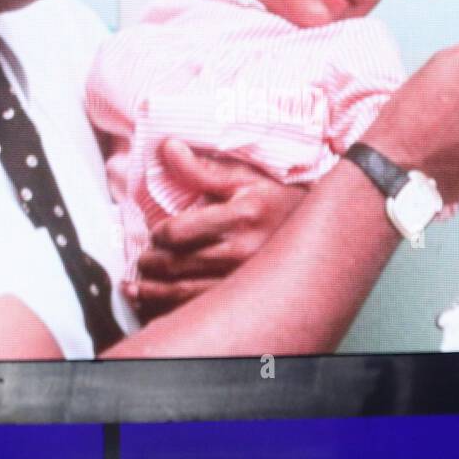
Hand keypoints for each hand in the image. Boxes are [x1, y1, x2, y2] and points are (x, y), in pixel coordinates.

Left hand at [122, 139, 306, 321]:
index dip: (159, 234)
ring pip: (184, 292)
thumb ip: (203, 168)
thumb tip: (167, 148)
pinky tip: (158, 306)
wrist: (320, 231)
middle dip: (151, 263)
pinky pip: (200, 309)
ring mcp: (245, 278)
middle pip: (177, 264)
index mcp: (242, 216)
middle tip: (143, 260)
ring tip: (139, 286)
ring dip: (153, 291)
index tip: (156, 234)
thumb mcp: (246, 177)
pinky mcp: (246, 298)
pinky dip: (171, 311)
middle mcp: (243, 251)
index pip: (179, 232)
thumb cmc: (279, 199)